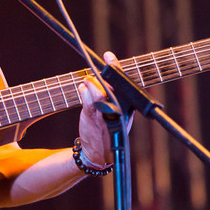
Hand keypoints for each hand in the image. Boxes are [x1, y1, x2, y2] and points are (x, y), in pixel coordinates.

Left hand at [77, 51, 127, 165]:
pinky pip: (87, 97)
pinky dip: (83, 89)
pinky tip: (82, 88)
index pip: (123, 82)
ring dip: (90, 83)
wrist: (100, 153)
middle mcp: (118, 108)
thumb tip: (104, 79)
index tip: (108, 56)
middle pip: (110, 84)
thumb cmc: (110, 131)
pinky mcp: (92, 115)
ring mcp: (104, 111)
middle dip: (101, 75)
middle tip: (96, 71)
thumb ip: (115, 97)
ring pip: (97, 89)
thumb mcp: (119, 116)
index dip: (116, 67)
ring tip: (88, 82)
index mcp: (127, 106)